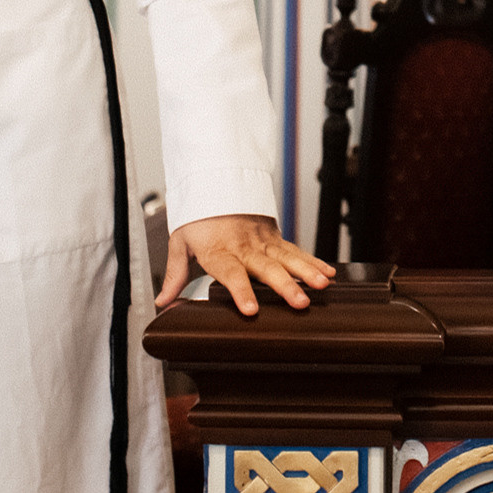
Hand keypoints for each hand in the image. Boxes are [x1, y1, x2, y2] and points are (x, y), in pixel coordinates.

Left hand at [155, 214, 334, 315]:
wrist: (214, 183)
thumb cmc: (198, 216)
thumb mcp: (180, 242)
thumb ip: (175, 275)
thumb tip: (164, 302)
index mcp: (219, 251)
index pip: (231, 273)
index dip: (241, 291)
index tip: (251, 309)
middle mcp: (244, 247)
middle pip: (266, 268)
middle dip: (284, 286)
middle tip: (299, 302)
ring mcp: (263, 242)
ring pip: (287, 258)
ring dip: (306, 272)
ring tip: (321, 285)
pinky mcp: (275, 237)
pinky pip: (296, 251)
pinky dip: (313, 261)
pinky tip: (328, 273)